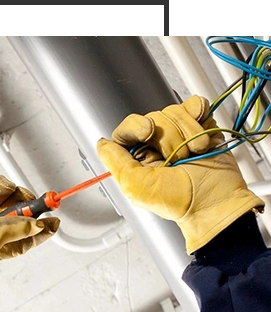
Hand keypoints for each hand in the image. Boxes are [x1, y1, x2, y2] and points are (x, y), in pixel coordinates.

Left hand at [96, 95, 263, 253]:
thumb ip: (116, 163)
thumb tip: (102, 144)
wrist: (215, 200)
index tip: (147, 132)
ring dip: (187, 134)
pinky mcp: (200, 127)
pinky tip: (202, 136)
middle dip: (168, 137)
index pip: (127, 128)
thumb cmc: (178, 201)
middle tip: (176, 158)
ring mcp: (178, 135)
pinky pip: (196, 105)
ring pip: (175, 111)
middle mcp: (155, 145)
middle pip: (153, 117)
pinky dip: (200, 117)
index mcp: (136, 158)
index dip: (136, 126)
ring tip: (193, 155)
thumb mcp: (137, 187)